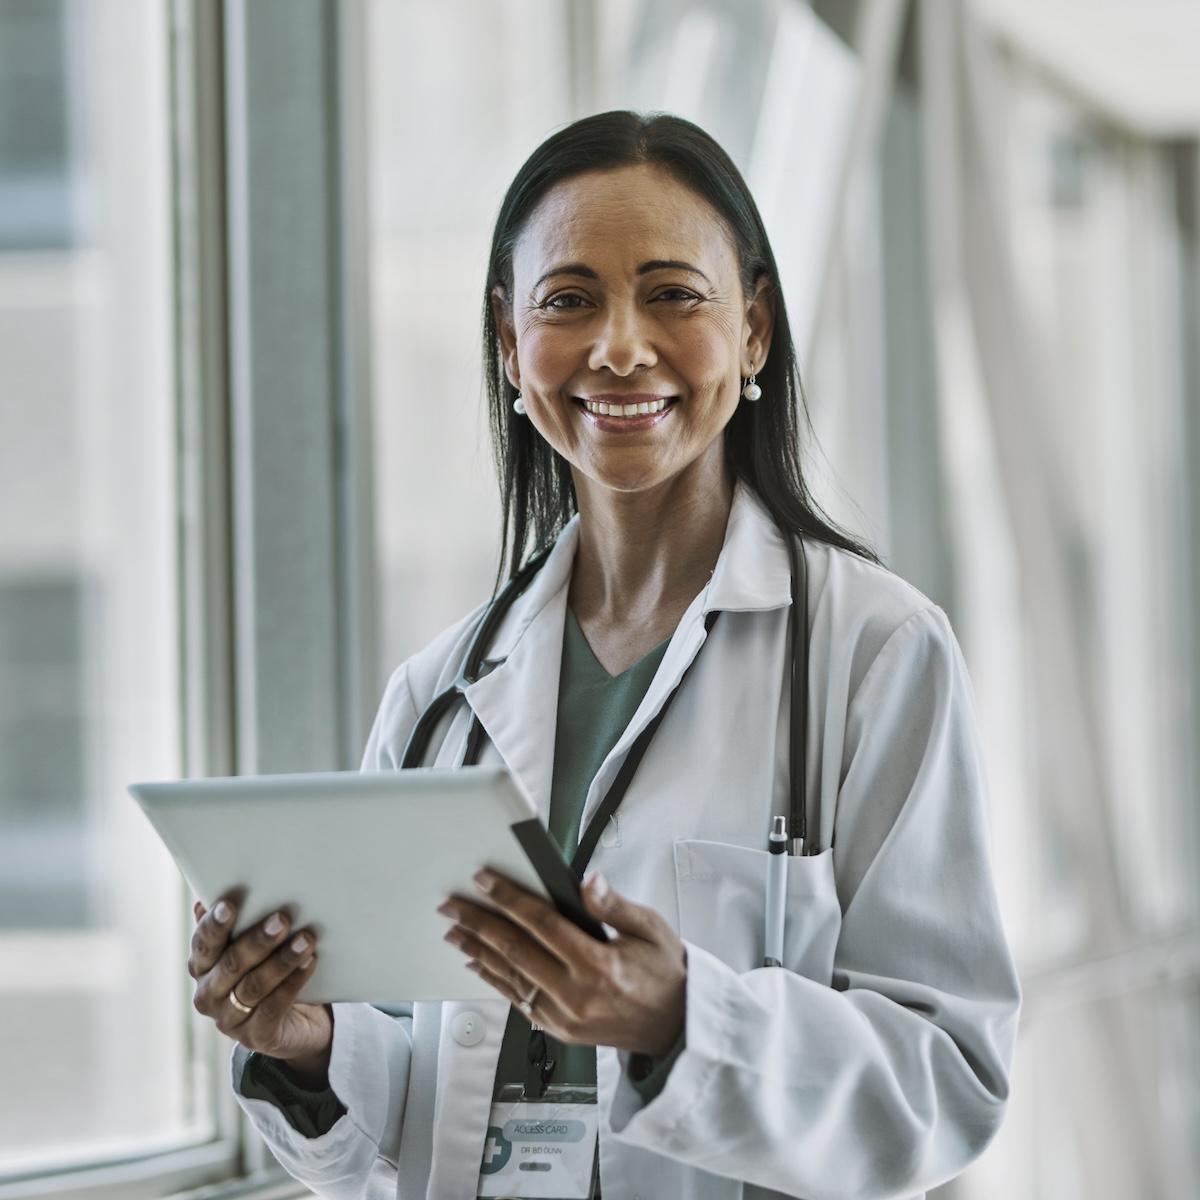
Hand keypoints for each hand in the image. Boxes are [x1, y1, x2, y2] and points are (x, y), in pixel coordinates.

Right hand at [189, 896, 332, 1082]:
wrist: (297, 1021)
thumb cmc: (269, 970)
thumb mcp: (253, 948)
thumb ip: (238, 923)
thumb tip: (210, 897)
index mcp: (203, 967)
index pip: (204, 944)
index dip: (215, 924)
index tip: (231, 903)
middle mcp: (208, 995)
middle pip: (230, 964)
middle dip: (256, 940)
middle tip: (282, 918)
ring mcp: (229, 1020)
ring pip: (253, 987)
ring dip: (281, 960)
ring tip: (306, 938)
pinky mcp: (256, 1037)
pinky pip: (273, 1008)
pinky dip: (292, 983)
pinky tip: (310, 962)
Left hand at [438, 870, 685, 1056]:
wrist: (675, 1027)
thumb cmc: (664, 974)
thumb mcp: (650, 929)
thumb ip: (614, 906)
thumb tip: (588, 881)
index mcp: (598, 965)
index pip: (542, 923)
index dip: (509, 898)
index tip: (483, 880)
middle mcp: (576, 994)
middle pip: (515, 950)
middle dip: (478, 923)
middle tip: (451, 905)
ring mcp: (564, 1016)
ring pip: (509, 977)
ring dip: (477, 951)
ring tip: (454, 931)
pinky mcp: (559, 1029)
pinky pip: (517, 1000)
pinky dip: (494, 979)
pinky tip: (478, 963)